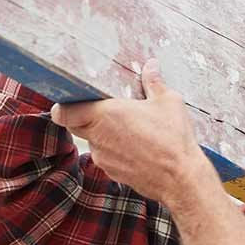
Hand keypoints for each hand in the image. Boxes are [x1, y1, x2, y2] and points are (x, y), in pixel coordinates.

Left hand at [50, 59, 210, 208]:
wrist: (181, 179)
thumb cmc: (173, 139)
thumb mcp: (169, 102)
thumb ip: (154, 82)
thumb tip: (151, 66)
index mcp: (105, 115)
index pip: (63, 113)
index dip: (64, 106)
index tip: (75, 99)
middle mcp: (98, 138)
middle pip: (76, 125)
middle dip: (86, 116)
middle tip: (106, 109)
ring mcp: (103, 158)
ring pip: (94, 141)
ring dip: (105, 134)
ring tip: (130, 129)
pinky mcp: (113, 173)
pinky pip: (107, 156)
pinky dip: (116, 150)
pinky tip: (138, 146)